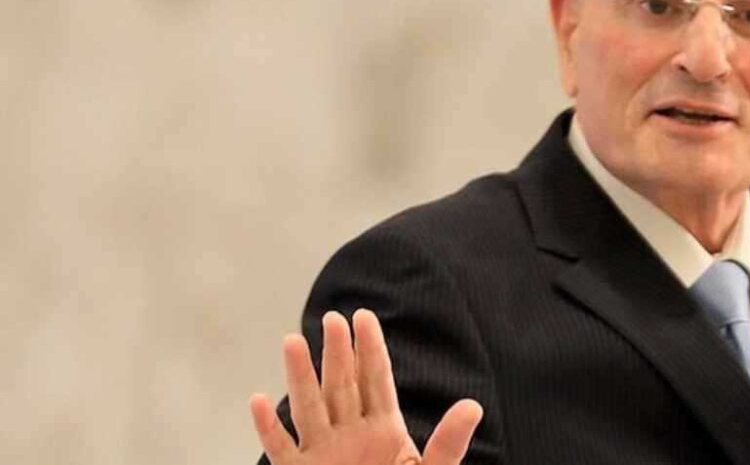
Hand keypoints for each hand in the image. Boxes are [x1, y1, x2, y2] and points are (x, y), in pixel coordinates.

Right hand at [250, 309, 482, 464]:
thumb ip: (448, 443)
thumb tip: (473, 406)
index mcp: (385, 431)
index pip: (376, 381)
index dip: (370, 350)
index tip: (364, 317)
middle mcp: (351, 437)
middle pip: (342, 386)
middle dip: (336, 353)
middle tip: (331, 318)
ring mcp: (324, 456)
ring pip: (309, 410)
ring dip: (300, 378)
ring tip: (292, 341)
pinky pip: (282, 452)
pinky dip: (268, 430)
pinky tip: (256, 401)